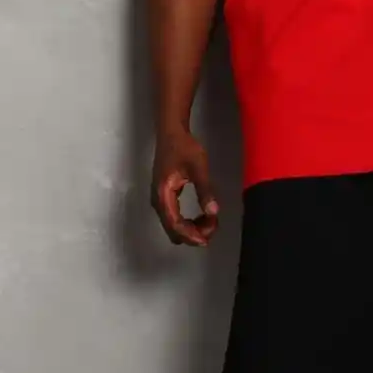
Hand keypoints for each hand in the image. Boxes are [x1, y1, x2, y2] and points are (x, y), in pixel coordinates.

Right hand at [151, 130, 219, 245]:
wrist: (171, 133)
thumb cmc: (184, 147)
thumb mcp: (198, 166)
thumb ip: (205, 189)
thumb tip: (213, 212)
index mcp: (163, 195)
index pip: (174, 224)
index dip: (191, 235)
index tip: (207, 239)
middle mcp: (158, 201)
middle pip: (172, 230)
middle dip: (192, 234)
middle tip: (213, 228)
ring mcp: (160, 200)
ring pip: (173, 225)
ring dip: (191, 228)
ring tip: (211, 221)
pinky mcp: (165, 197)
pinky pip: (175, 217)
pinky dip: (188, 221)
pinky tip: (203, 216)